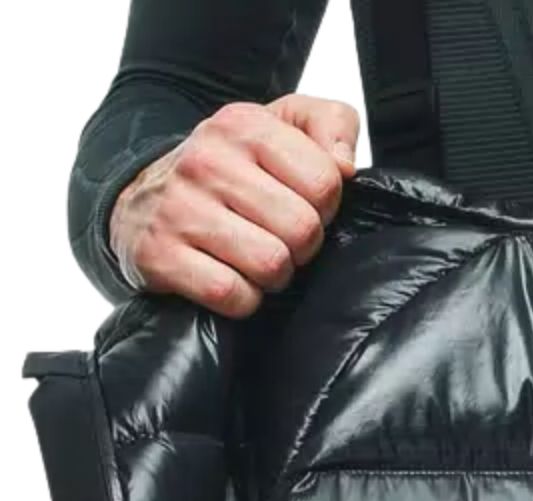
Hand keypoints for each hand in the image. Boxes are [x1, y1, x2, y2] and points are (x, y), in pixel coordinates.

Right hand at [110, 94, 360, 317]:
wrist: (142, 197)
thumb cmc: (232, 168)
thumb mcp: (281, 126)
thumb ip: (330, 125)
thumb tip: (346, 167)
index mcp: (243, 125)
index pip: (325, 182)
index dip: (326, 208)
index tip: (302, 207)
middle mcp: (207, 160)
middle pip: (302, 229)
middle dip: (301, 247)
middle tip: (280, 240)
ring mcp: (179, 207)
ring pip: (270, 264)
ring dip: (273, 276)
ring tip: (256, 260)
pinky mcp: (159, 254)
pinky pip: (231, 294)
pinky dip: (242, 299)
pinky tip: (231, 279)